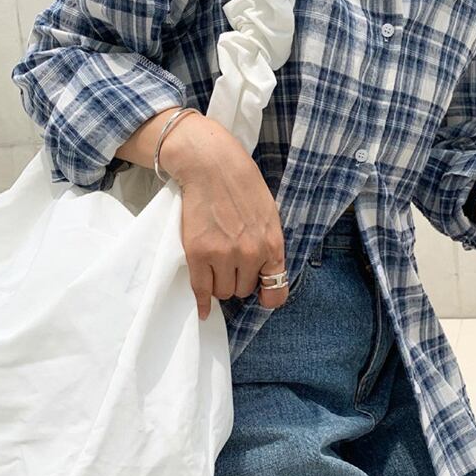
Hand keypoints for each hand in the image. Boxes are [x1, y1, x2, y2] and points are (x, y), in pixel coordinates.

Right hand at [159, 112, 292, 319]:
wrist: (212, 166)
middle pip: (244, 291)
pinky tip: (204, 309)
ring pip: (223, 292)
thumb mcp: (269, 216)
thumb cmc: (242, 187)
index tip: (260, 292)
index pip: (276, 292)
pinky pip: (201, 290)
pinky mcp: (198, 253)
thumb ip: (269, 246)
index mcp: (272, 245)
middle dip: (238, 280)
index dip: (267, 295)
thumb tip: (265, 274)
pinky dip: (202, 302)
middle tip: (230, 262)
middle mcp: (250, 254)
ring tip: (216, 264)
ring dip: (220, 283)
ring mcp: (223, 255)